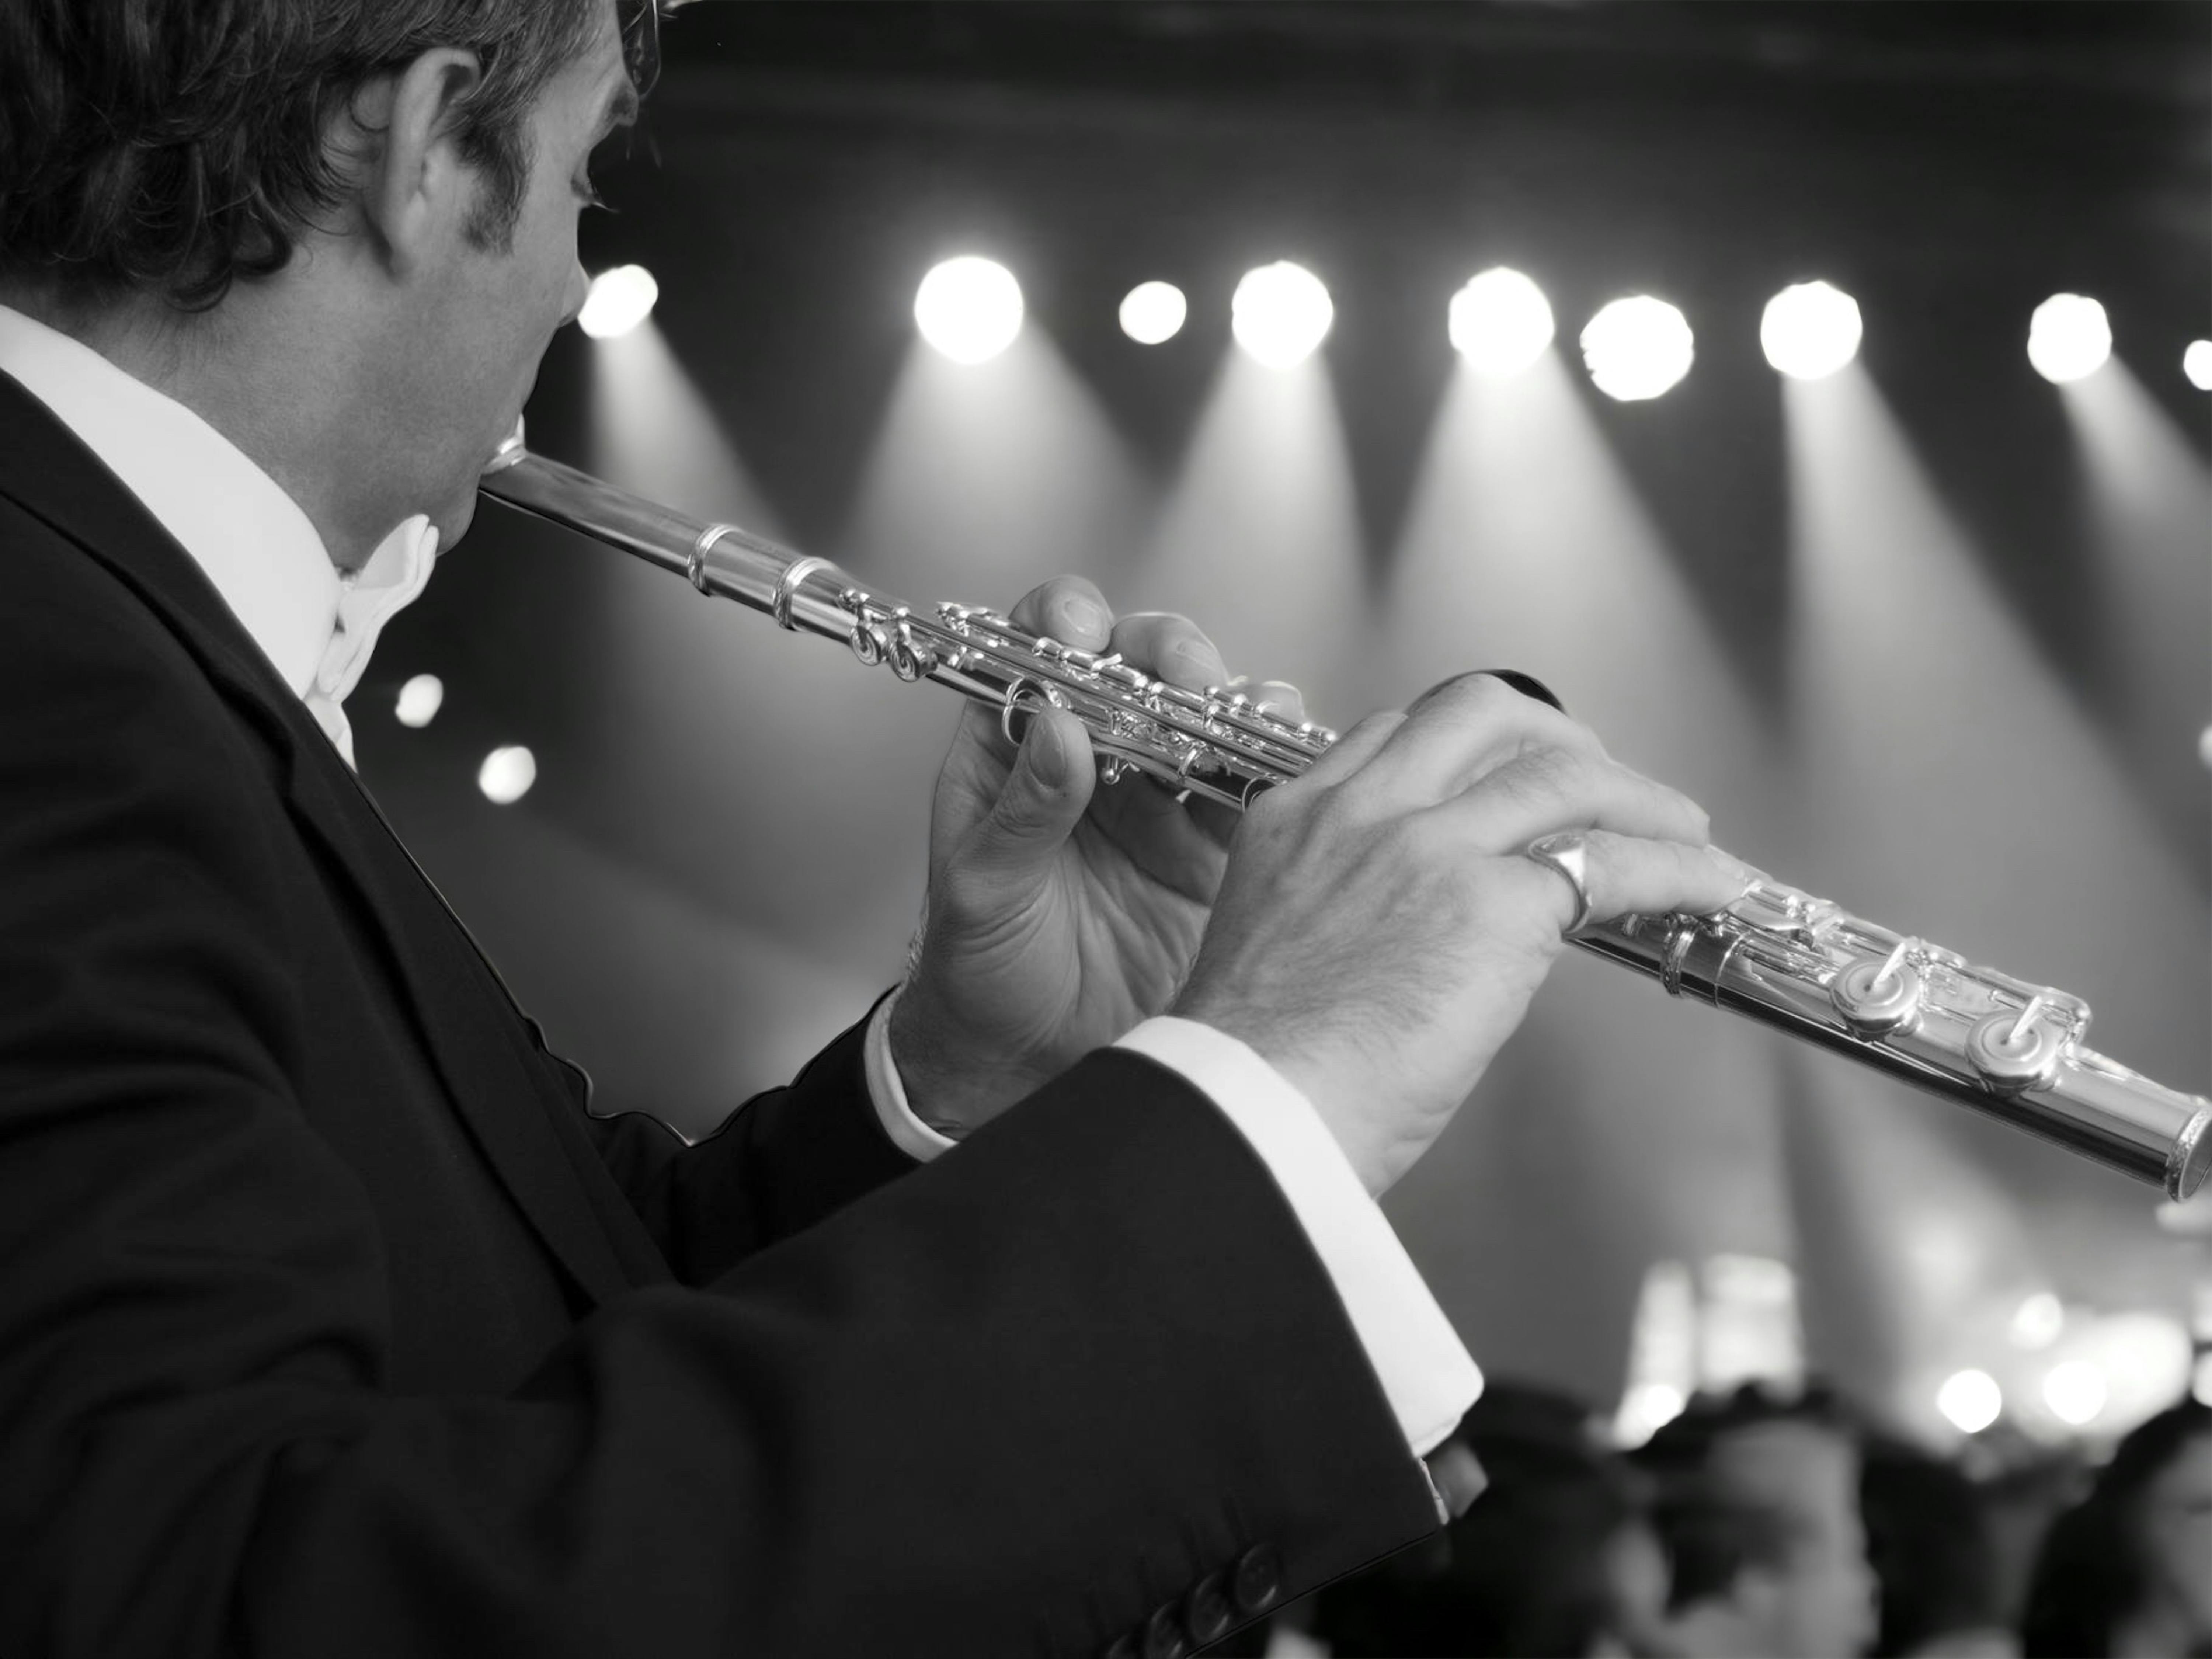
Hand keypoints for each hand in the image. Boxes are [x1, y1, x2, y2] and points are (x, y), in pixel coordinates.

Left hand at [888, 579, 1299, 1134]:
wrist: (1026, 1063)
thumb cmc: (981, 973)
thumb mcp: (981, 890)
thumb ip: (1021, 809)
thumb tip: (1056, 722)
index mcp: (1016, 746)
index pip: (1039, 647)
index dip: (1065, 620)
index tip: (1084, 630)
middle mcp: (1092, 755)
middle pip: (1138, 664)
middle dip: (1169, 654)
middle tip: (1187, 679)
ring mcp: (1157, 797)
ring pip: (1204, 714)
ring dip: (1231, 700)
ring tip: (1243, 714)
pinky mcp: (1211, 847)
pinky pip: (1250, 787)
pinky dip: (1272, 763)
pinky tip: (1285, 758)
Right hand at [1172, 671, 1747, 1195]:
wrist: (1250, 1111)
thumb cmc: (1259, 1069)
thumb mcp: (1282, 948)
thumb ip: (1344, 911)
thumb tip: (1424, 932)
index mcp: (1295, 823)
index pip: (1393, 736)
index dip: (1466, 748)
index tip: (1506, 775)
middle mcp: (1362, 813)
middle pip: (1478, 711)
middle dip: (1553, 733)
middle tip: (1595, 777)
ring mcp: (1431, 847)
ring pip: (1561, 773)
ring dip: (1638, 797)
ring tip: (1683, 830)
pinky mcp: (1495, 905)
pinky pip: (1614, 864)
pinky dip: (1677, 869)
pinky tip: (1708, 885)